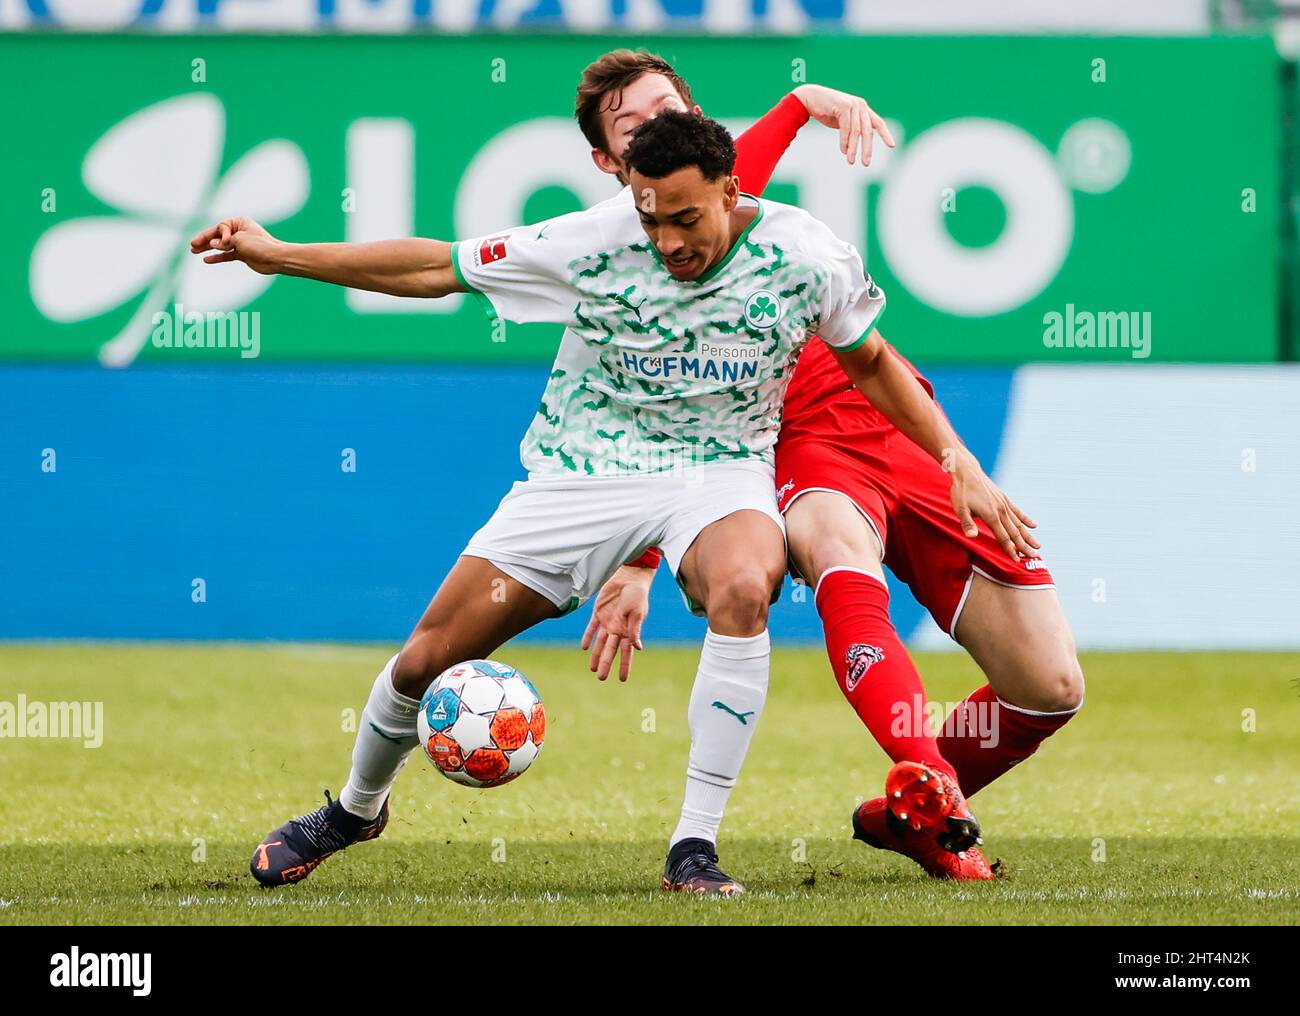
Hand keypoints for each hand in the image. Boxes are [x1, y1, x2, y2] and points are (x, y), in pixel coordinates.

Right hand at [190, 216, 281, 274]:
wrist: (275, 259)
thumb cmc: (260, 246)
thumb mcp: (239, 240)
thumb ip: (224, 242)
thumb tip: (212, 244)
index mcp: (240, 222)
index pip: (221, 227)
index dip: (220, 236)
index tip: (227, 243)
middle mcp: (239, 231)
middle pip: (218, 235)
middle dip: (205, 240)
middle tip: (192, 245)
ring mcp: (240, 243)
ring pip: (220, 245)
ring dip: (208, 248)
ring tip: (194, 251)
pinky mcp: (242, 254)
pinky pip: (226, 255)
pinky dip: (217, 257)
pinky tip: (206, 259)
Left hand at [580, 565, 653, 681]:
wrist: (629, 576)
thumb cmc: (637, 594)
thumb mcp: (638, 613)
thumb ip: (635, 630)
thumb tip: (638, 648)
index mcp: (629, 630)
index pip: (626, 652)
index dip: (625, 665)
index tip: (623, 679)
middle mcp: (617, 628)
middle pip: (610, 650)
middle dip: (606, 664)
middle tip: (601, 678)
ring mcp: (607, 621)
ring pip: (600, 642)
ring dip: (596, 655)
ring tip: (592, 668)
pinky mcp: (599, 612)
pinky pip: (592, 627)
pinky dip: (588, 636)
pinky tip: (585, 648)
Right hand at [793, 84, 895, 166]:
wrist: (810, 99)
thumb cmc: (826, 112)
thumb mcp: (843, 121)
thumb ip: (853, 128)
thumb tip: (858, 144)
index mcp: (863, 109)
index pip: (878, 123)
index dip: (885, 134)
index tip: (892, 146)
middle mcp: (860, 105)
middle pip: (868, 131)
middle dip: (867, 149)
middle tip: (865, 164)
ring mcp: (852, 104)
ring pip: (856, 132)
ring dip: (853, 148)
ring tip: (850, 161)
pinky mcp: (843, 106)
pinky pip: (846, 128)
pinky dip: (844, 141)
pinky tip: (843, 151)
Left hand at [946, 448, 1040, 561]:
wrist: (968, 472)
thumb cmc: (961, 492)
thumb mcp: (960, 509)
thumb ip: (967, 523)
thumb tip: (971, 537)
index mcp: (991, 516)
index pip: (1003, 537)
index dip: (1010, 550)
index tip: (1017, 560)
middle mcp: (1001, 511)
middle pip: (1015, 533)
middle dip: (1024, 546)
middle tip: (1034, 557)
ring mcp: (1004, 504)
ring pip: (1019, 524)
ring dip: (1028, 536)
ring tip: (1038, 546)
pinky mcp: (1004, 499)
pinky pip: (1017, 511)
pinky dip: (1026, 519)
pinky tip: (1033, 525)